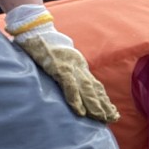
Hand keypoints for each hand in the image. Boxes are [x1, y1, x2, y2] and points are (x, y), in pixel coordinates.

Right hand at [5, 4, 118, 122]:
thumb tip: (73, 84)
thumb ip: (68, 70)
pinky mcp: (58, 67)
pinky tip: (80, 111)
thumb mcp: (62, 58)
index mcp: (79, 66)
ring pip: (86, 89)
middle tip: (113, 118)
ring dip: (95, 105)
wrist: (35, 29)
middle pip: (94, 89)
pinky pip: (69, 86)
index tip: (112, 112)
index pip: (95, 85)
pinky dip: (75, 99)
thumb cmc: (46, 44)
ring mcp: (69, 67)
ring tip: (102, 118)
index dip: (104, 99)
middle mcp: (78, 67)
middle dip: (104, 105)